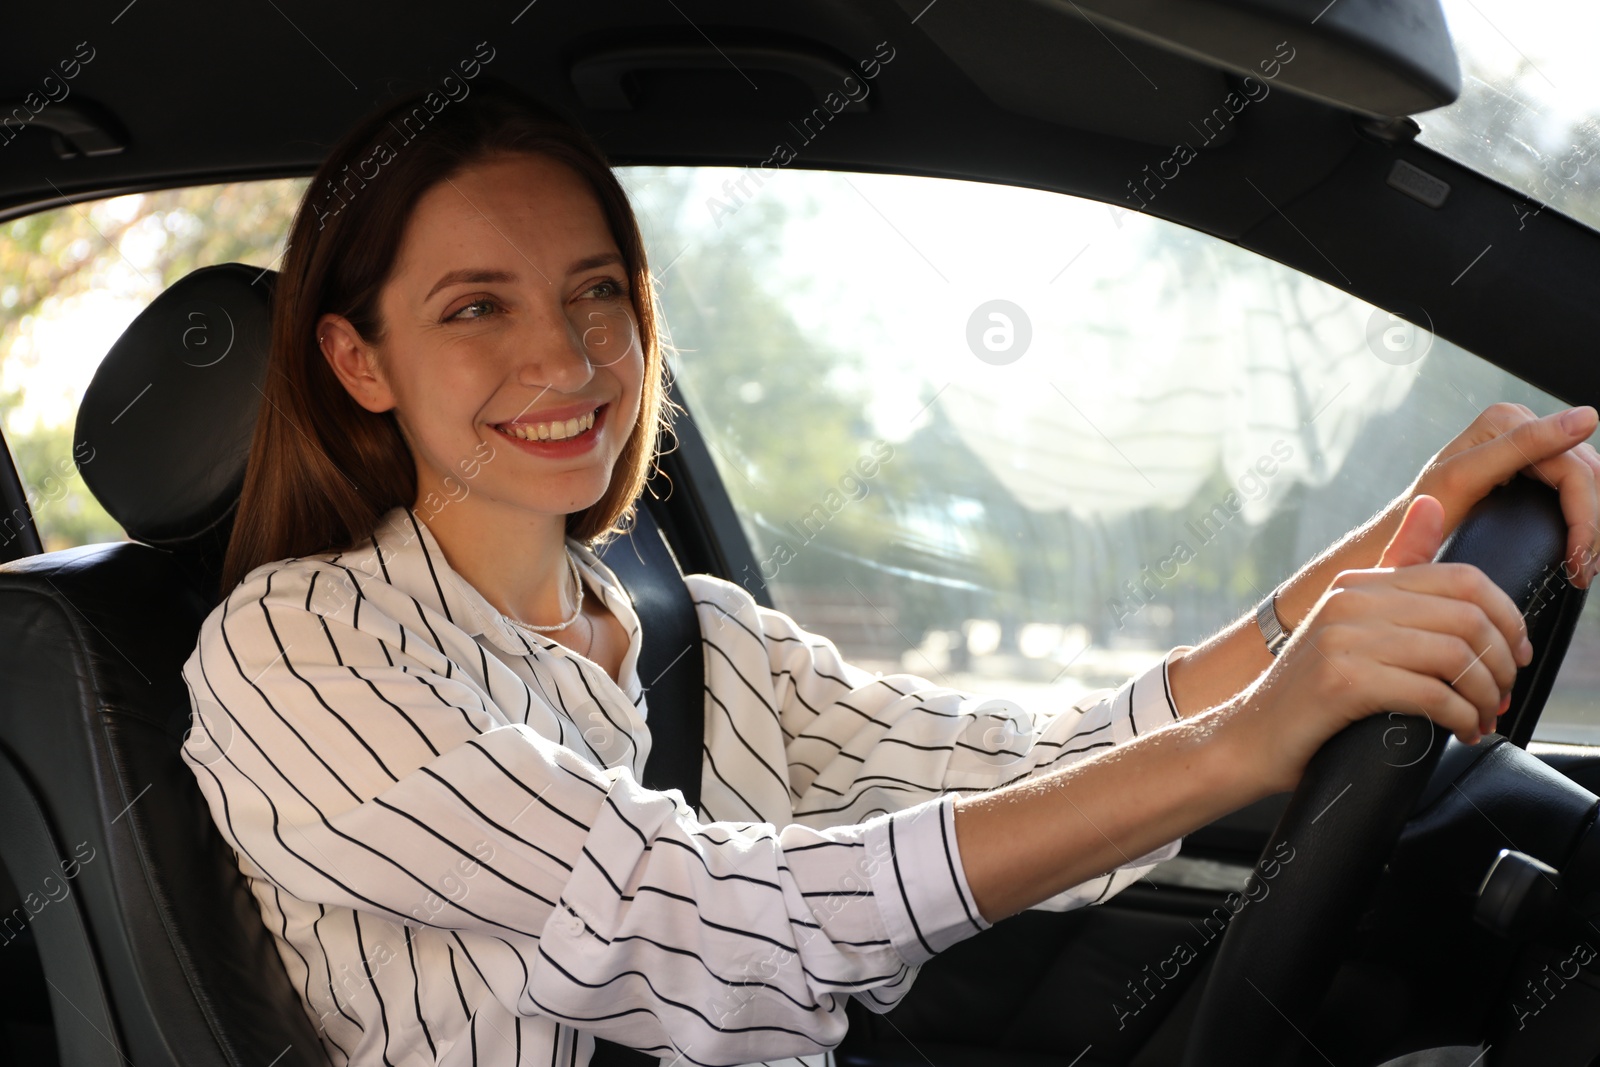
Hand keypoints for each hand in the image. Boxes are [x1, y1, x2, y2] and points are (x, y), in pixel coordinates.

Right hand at [1227, 495, 1532, 794]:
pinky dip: (1460, 717)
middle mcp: (1350, 601)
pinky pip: (1431, 693)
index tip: (1514, 655)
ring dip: (1485, 694)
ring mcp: (1343, 639)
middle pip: (1467, 618)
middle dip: (1501, 663)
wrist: (1248, 738)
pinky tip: (1462, 730)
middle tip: (1503, 696)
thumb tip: (1433, 504)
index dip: (1507, 618)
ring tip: (1485, 717)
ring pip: (1455, 656)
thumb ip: (1396, 570)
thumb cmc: (1309, 693)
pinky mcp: (1343, 681)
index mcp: (1358, 583)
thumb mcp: (1351, 624)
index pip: (1462, 579)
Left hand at [1400, 402, 1599, 587]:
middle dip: (1590, 527)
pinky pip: (1573, 491)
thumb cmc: (1422, 511)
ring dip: (1590, 528)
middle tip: (1583, 571)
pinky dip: (1580, 523)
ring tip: (1580, 567)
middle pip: (1587, 475)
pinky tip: (1575, 551)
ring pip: (1588, 485)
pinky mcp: (1529, 469)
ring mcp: (1526, 447)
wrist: (1400, 536)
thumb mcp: (1466, 477)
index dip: (1585, 515)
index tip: (1579, 558)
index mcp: (1505, 419)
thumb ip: (1522, 444)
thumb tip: (1588, 417)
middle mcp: (1519, 425)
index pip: (1574, 466)